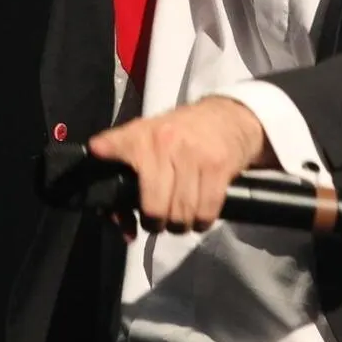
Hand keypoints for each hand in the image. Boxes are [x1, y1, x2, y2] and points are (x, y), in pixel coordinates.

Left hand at [86, 97, 277, 238]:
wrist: (227, 116)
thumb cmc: (182, 132)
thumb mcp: (149, 137)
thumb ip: (125, 173)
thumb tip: (119, 218)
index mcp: (143, 135)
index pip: (118, 152)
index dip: (114, 184)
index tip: (118, 203)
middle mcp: (165, 143)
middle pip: (154, 207)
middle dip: (156, 222)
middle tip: (160, 220)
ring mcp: (194, 155)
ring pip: (181, 213)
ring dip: (180, 225)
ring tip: (180, 218)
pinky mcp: (218, 167)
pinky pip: (206, 211)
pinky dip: (201, 221)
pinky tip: (199, 216)